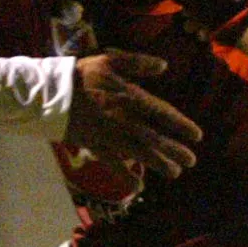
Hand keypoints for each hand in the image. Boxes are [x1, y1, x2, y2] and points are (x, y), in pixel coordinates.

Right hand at [65, 51, 201, 178]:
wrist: (50, 94)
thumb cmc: (81, 74)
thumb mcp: (110, 60)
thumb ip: (138, 63)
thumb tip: (164, 66)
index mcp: (130, 97)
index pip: (162, 113)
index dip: (180, 125)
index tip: (197, 136)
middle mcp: (124, 120)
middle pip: (155, 138)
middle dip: (174, 150)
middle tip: (191, 161)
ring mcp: (110, 135)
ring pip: (139, 153)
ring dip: (158, 163)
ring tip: (175, 173)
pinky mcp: (95, 145)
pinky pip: (113, 164)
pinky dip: (125, 175)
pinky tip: (138, 186)